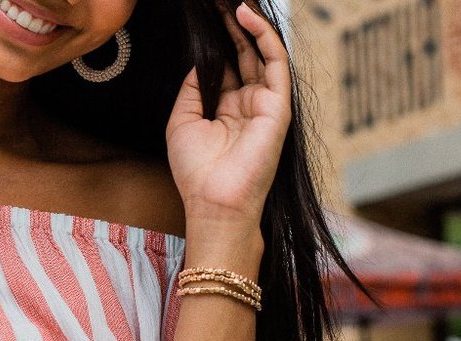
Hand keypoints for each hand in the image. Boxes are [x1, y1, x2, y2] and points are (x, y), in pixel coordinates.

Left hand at [165, 1, 291, 228]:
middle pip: (243, 54)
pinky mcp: (278, 106)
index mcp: (225, 111)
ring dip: (249, 24)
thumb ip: (192, 89)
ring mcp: (264, 104)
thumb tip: (202, 61)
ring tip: (233, 3)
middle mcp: (247, 105)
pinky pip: (275, 61)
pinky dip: (263, 36)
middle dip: (233, 27)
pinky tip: (246, 16)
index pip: (225, 66)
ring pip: (261, 53)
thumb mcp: (181, 122)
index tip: (207, 18)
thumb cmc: (195, 172)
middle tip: (221, 4)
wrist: (214, 201)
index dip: (217, 41)